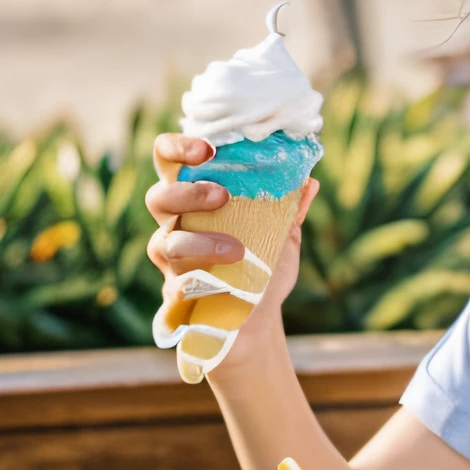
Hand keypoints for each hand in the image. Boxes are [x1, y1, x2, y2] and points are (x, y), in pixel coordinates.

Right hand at [145, 134, 316, 361]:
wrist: (258, 321)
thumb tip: (311, 182)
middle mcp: (175, 226)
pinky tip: (217, 286)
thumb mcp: (283, 237)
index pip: (170, 161)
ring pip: (165, 244)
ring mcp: (171, 263)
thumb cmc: (264, 269)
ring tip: (235, 251)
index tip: (209, 149)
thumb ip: (291, 209)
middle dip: (186, 193)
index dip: (178, 147)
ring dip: (198, 243)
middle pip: (158, 198)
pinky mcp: (175, 296)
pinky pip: (174, 287)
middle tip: (222, 196)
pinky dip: (194, 285)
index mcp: (195, 200)